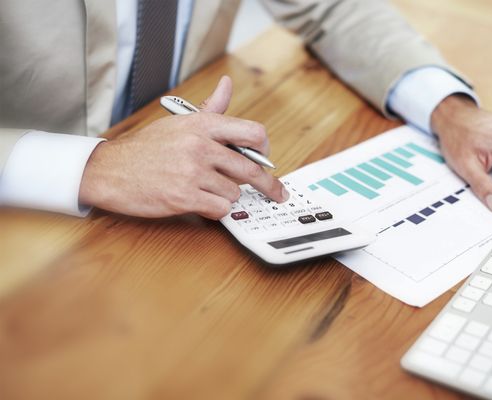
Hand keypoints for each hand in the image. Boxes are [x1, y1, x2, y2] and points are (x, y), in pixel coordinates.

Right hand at [79, 76, 288, 218]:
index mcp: (202, 125)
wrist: (110, 171)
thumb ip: (210, 109)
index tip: (266, 160)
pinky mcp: (184, 197)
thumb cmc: (145, 148)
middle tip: (277, 193)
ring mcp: (193, 172)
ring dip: (226, 195)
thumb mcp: (178, 123)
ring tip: (206, 189)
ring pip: (234, 192)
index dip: (264, 149)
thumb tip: (227, 85)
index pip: (253, 133)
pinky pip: (220, 208)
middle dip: (268, 185)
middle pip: (251, 168)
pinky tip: (201, 202)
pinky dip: (215, 210)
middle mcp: (200, 146)